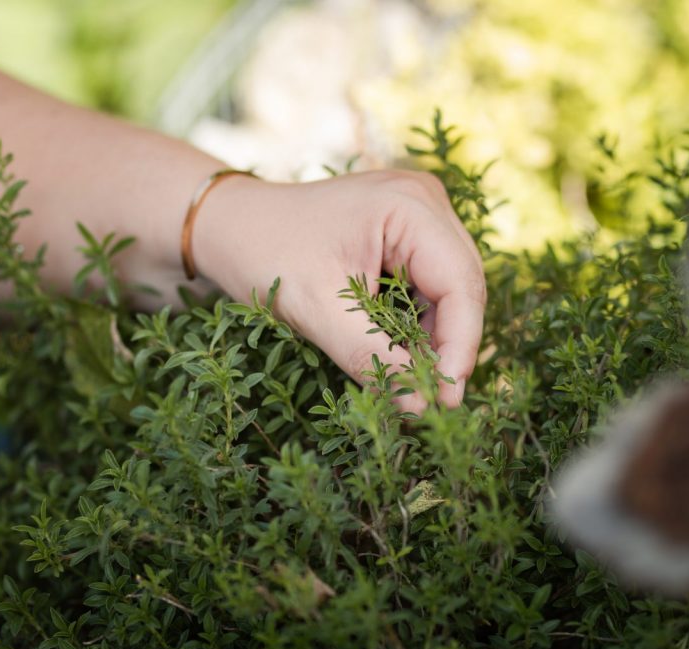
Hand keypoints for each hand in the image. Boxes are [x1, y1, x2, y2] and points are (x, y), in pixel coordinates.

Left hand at [195, 170, 485, 412]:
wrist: (227, 226)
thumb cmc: (262, 253)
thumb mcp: (315, 309)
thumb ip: (370, 356)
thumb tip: (421, 407)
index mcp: (409, 204)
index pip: (460, 283)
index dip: (459, 346)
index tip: (444, 400)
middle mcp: (423, 202)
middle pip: (460, 287)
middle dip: (447, 347)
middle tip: (432, 404)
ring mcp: (416, 217)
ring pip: (445, 293)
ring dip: (430, 341)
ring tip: (410, 387)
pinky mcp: (403, 236)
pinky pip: (424, 289)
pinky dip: (413, 326)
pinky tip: (397, 357)